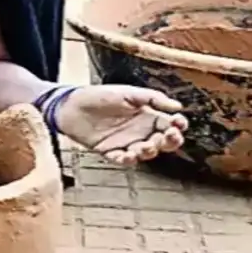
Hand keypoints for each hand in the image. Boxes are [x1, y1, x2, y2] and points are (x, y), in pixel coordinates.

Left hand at [54, 85, 188, 165]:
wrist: (71, 105)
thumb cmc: (100, 95)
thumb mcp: (128, 93)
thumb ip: (152, 98)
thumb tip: (178, 106)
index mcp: (147, 116)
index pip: (170, 124)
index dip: (178, 126)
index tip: (179, 124)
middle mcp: (140, 131)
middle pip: (163, 142)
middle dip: (170, 142)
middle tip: (168, 136)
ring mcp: (127, 143)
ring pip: (146, 153)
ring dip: (149, 152)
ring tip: (145, 146)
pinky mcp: (111, 152)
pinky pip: (122, 160)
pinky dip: (126, 160)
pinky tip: (127, 155)